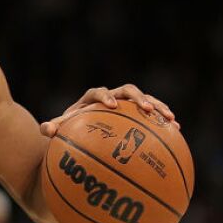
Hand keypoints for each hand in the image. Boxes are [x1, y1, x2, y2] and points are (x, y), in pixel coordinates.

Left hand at [40, 83, 178, 136]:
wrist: (84, 131)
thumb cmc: (71, 131)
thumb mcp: (61, 130)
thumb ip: (53, 128)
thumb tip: (44, 130)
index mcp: (92, 98)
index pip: (98, 92)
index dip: (105, 96)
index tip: (111, 105)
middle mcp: (111, 97)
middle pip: (127, 91)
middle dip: (138, 98)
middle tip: (146, 109)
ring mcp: (127, 105)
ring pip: (145, 100)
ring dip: (158, 106)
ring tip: (170, 118)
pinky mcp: (138, 114)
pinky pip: (153, 114)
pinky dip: (164, 120)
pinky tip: (178, 131)